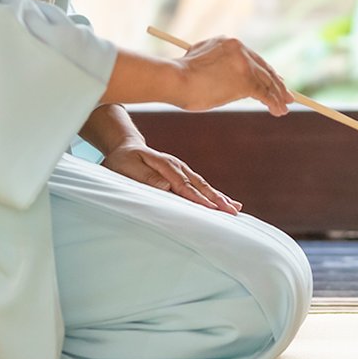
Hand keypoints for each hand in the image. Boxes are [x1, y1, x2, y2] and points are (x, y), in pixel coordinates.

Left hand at [103, 140, 241, 214]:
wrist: (125, 147)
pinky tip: (224, 201)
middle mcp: (177, 167)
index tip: (212, 209)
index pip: (184, 186)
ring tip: (235, 208)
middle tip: (232, 212)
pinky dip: (213, 194)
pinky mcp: (182, 174)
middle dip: (217, 199)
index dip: (198, 198)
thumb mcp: (127, 167)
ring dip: (219, 197)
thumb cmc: (122, 161)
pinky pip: (199, 185)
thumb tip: (166, 186)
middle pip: (199, 185)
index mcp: (165, 166)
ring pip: (203, 185)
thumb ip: (146, 177)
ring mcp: (181, 169)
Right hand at [170, 35, 291, 115]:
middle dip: (276, 84)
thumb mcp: (201, 62)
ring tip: (284, 108)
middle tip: (287, 96)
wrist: (174, 79)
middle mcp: (240, 49)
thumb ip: (219, 65)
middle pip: (264, 68)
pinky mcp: (245, 80)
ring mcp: (244, 64)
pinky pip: (264, 93)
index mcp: (229, 42)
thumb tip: (234, 83)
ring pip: (266, 82)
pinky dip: (273, 102)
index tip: (274, 81)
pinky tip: (278, 110)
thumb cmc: (181, 76)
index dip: (265, 72)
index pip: (254, 58)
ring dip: (277, 97)